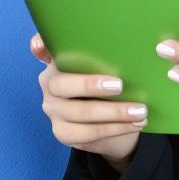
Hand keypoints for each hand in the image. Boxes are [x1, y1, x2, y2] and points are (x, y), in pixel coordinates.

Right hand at [32, 33, 144, 169]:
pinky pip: (87, 133)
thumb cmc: (110, 89)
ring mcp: (53, 109)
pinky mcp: (62, 132)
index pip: (41, 49)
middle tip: (120, 85)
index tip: (41, 46)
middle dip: (89, 85)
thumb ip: (109, 57)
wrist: (112, 125)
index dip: (39, 46)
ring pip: (78, 112)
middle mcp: (49, 84)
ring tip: (140, 111)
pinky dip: (114, 128)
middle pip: (61, 84)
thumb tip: (137, 46)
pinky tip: (133, 124)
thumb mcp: (108, 69)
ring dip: (113, 112)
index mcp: (57, 62)